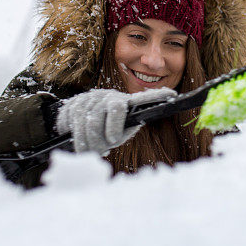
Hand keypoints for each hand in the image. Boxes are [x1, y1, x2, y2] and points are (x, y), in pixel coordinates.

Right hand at [56, 88, 174, 153]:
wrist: (73, 126)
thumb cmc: (102, 133)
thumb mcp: (117, 134)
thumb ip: (122, 132)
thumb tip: (115, 136)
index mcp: (126, 104)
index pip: (144, 98)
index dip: (157, 96)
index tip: (173, 94)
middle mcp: (112, 96)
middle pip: (116, 107)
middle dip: (110, 130)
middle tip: (104, 146)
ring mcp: (94, 97)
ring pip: (93, 117)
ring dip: (90, 139)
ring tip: (89, 151)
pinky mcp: (77, 101)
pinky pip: (76, 119)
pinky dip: (79, 137)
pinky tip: (80, 147)